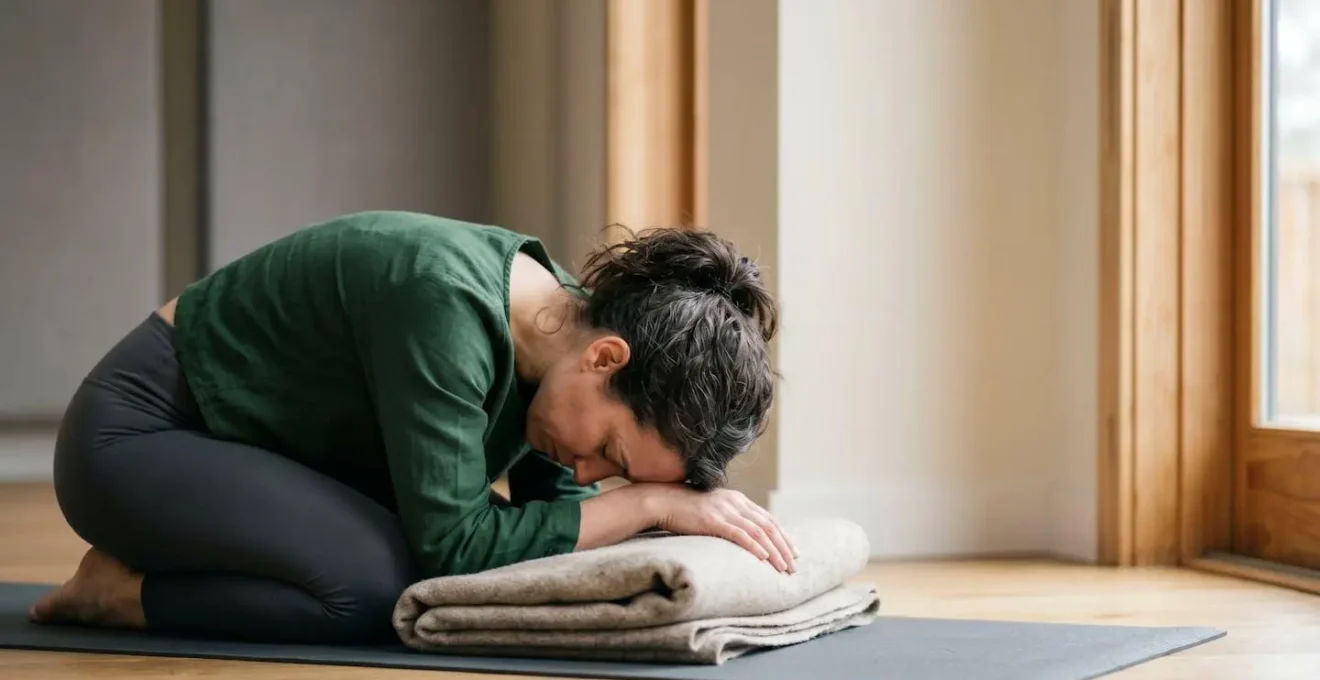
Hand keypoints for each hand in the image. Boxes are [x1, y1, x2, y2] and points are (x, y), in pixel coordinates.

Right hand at [644, 485, 798, 572]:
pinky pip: (740, 535)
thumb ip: (729, 517)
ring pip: (758, 532)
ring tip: (783, 568)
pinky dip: (754, 547)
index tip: (794, 552)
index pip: (768, 519)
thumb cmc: (685, 509)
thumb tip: (744, 535)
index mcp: (738, 499)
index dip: (784, 536)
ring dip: (774, 552)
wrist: (662, 501)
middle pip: (769, 526)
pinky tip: (763, 558)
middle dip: (784, 547)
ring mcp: (725, 510)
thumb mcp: (713, 509)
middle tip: (794, 565)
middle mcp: (735, 502)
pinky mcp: (714, 520)